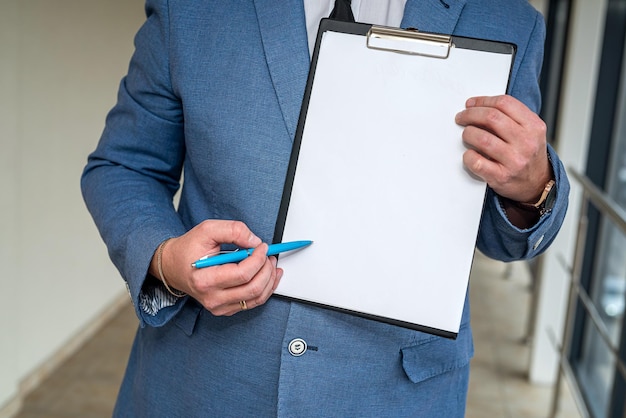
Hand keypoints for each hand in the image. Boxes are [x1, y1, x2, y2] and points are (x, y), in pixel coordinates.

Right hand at [150, 220, 282, 315]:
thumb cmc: (189, 249)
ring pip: (256, 298)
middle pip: (253, 288)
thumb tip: (255, 241)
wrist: (174, 266)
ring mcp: (219, 307)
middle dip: (267, 269)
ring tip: (270, 264)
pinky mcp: (225, 309)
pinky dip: (265, 289)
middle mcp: (212, 297)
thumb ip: (233, 231)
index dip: (258, 258)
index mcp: (205, 279)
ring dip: (269, 280)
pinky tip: (268, 276)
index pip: (242, 274)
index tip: (262, 246)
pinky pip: (252, 303)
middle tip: (269, 255)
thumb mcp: (208, 229)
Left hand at [455, 95, 551, 202]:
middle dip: (470, 114)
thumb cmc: (528, 155)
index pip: (505, 103)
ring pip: (482, 138)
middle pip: (491, 118)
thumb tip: (479, 106)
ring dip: (468, 133)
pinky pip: (477, 162)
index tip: (471, 104)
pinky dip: (468, 156)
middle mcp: (526, 142)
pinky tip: (469, 154)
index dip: (483, 101)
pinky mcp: (501, 177)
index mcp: (534, 126)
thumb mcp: (530, 131)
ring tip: (466, 134)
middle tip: (461, 117)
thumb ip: (511, 117)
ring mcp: (514, 160)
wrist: (537, 184)